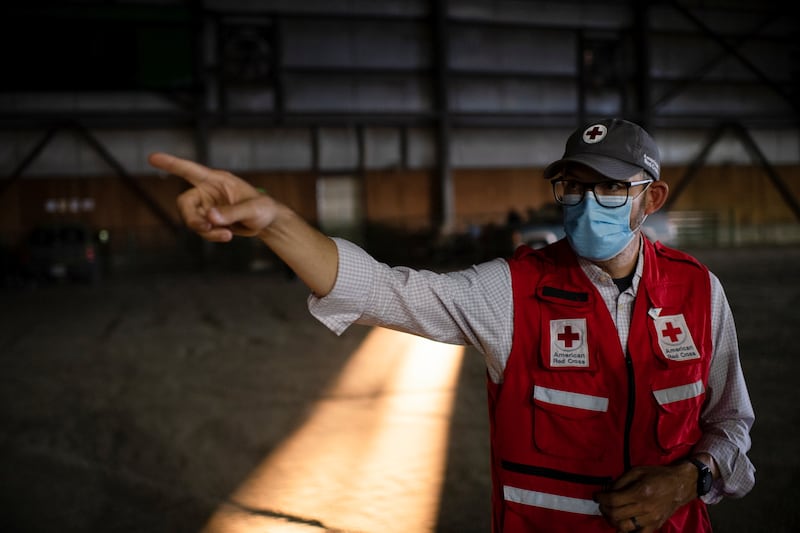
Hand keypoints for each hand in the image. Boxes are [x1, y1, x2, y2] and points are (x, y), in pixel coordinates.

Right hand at [148, 152, 278, 241]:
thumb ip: (231, 213)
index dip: (171, 164)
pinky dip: (211, 235)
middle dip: (192, 218)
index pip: (190, 170)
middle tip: (206, 226)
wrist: (267, 223)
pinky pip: (201, 229)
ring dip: (205, 230)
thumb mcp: (252, 209)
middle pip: (185, 203)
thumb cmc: (263, 209)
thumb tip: (210, 217)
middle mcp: (208, 192)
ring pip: (191, 219)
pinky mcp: (210, 220)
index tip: (152, 158)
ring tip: (225, 234)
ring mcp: (207, 207)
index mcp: (217, 180)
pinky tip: (226, 235)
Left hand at [594, 463, 695, 531]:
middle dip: (604, 510)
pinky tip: (623, 524)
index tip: (596, 496)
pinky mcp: (655, 526)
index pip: (613, 500)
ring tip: (611, 513)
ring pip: (624, 527)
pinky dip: (627, 532)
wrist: (680, 485)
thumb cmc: (658, 475)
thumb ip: (621, 481)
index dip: (600, 498)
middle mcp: (644, 508)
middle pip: (615, 515)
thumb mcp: (637, 471)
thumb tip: (608, 490)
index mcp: (639, 492)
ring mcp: (650, 520)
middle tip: (602, 504)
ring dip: (613, 521)